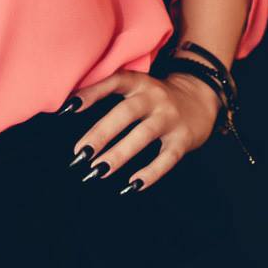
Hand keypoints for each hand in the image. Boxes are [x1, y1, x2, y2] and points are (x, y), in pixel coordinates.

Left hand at [68, 68, 220, 191]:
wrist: (200, 97)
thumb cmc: (154, 96)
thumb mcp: (136, 85)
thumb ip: (108, 91)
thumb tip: (67, 106)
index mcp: (138, 82)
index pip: (113, 82)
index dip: (91, 93)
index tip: (67, 108)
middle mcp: (154, 97)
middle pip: (125, 113)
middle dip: (101, 133)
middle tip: (80, 153)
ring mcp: (170, 118)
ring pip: (143, 136)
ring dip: (120, 154)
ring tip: (98, 170)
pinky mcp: (184, 139)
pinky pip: (167, 158)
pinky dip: (150, 173)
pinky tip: (132, 185)